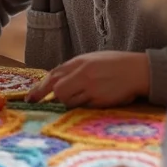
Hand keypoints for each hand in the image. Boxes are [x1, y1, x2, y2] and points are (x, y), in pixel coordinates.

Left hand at [25, 52, 149, 106]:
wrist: (137, 70)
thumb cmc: (114, 64)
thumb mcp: (90, 60)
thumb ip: (73, 70)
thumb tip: (56, 83)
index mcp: (79, 62)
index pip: (53, 75)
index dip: (40, 88)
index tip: (30, 98)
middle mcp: (82, 74)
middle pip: (57, 90)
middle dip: (49, 97)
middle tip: (38, 104)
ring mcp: (91, 88)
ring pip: (69, 101)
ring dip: (69, 102)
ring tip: (80, 97)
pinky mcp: (100, 100)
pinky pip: (83, 107)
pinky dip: (82, 106)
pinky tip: (91, 100)